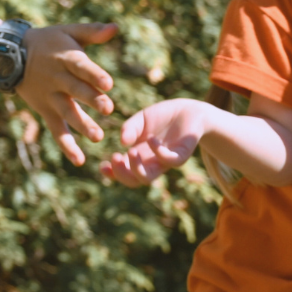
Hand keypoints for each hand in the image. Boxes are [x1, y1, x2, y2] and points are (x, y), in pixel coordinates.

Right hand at [15, 23, 117, 165]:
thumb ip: (92, 32)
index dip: (94, 75)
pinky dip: (66, 145)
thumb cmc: (48, 42)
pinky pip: (56, 130)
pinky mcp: (46, 111)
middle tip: (108, 109)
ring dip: (81, 124)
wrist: (11, 56)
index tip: (108, 84)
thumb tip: (116, 28)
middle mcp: (57, 79)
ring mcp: (51, 97)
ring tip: (97, 136)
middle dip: (91, 100)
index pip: (80, 66)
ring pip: (66, 112)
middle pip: (75, 90)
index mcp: (65, 58)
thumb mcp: (68, 32)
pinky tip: (79, 160)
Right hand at [100, 98, 218, 186]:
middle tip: (116, 157)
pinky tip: (151, 139)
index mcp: (141, 157)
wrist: (189, 110)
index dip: (113, 174)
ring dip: (136, 168)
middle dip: (121, 174)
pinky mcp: (181, 154)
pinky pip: (169, 161)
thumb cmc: (164, 117)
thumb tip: (122, 141)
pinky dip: (157, 152)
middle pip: (135, 181)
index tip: (102, 165)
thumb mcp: (141, 119)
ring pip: (149, 178)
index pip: (126, 173)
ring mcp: (166, 160)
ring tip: (131, 151)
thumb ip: (130, 128)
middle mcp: (152, 162)